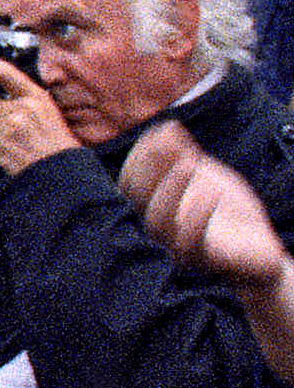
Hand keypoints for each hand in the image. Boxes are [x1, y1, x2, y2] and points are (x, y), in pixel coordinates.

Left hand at [0, 51, 79, 176]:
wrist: (64, 172)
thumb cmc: (54, 149)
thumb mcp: (44, 119)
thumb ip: (20, 110)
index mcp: (37, 98)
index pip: (6, 73)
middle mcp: (26, 106)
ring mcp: (15, 122)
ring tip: (3, 153)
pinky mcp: (7, 139)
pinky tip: (9, 160)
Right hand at [119, 119, 293, 295]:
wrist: (258, 246)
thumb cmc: (226, 210)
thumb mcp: (206, 175)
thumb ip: (185, 156)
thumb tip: (166, 128)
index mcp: (151, 205)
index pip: (130, 180)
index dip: (140, 155)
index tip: (159, 131)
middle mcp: (156, 226)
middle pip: (137, 199)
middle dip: (150, 168)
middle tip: (167, 142)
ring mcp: (174, 245)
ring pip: (158, 222)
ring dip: (170, 190)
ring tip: (187, 164)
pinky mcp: (201, 259)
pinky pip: (192, 243)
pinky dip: (198, 218)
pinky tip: (210, 193)